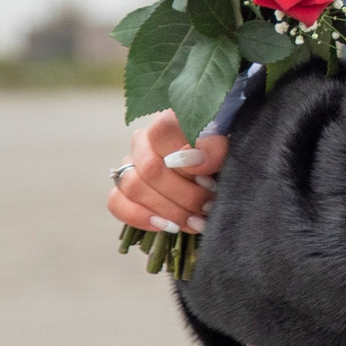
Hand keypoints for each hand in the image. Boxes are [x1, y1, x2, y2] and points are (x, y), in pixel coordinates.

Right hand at [107, 109, 228, 236]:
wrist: (214, 171)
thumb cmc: (221, 154)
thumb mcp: (228, 142)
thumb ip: (215, 144)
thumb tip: (194, 160)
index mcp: (169, 120)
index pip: (162, 132)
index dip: (184, 158)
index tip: (209, 177)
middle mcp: (144, 141)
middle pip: (150, 168)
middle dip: (184, 194)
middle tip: (209, 205)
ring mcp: (130, 165)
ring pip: (133, 187)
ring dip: (168, 210)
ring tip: (196, 221)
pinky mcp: (123, 190)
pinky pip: (117, 203)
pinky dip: (139, 217)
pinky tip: (165, 225)